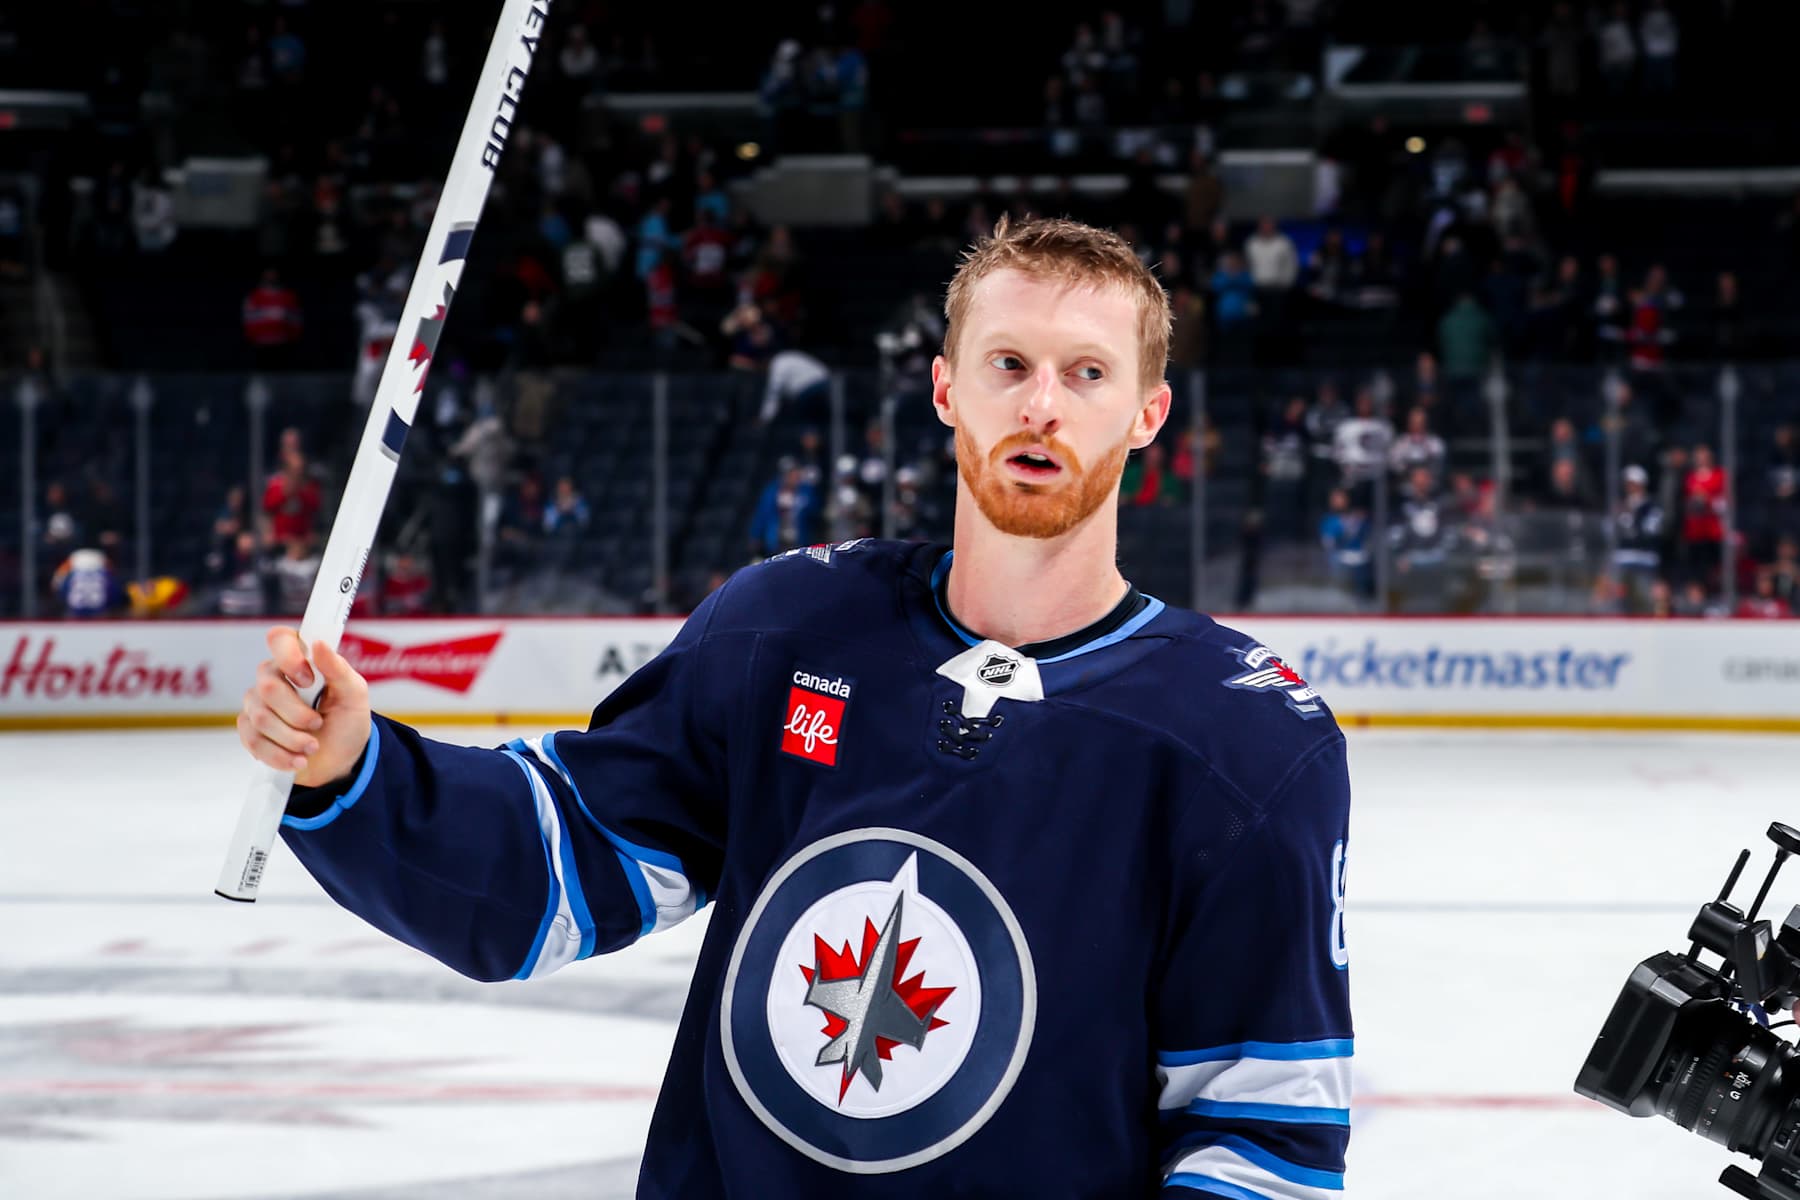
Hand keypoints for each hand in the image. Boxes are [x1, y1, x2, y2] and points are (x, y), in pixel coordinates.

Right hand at [237, 626, 371, 787]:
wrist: (341, 761)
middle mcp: (274, 678)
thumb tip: (318, 644)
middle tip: (318, 725)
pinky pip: (253, 740)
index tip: (308, 680)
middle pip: (268, 688)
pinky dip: (280, 755)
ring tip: (312, 746)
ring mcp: (258, 705)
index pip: (279, 639)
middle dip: (297, 714)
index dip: (288, 656)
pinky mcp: (250, 731)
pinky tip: (297, 760)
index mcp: (300, 661)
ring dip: (292, 739)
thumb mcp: (354, 695)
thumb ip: (338, 668)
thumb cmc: (347, 723)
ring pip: (260, 718)